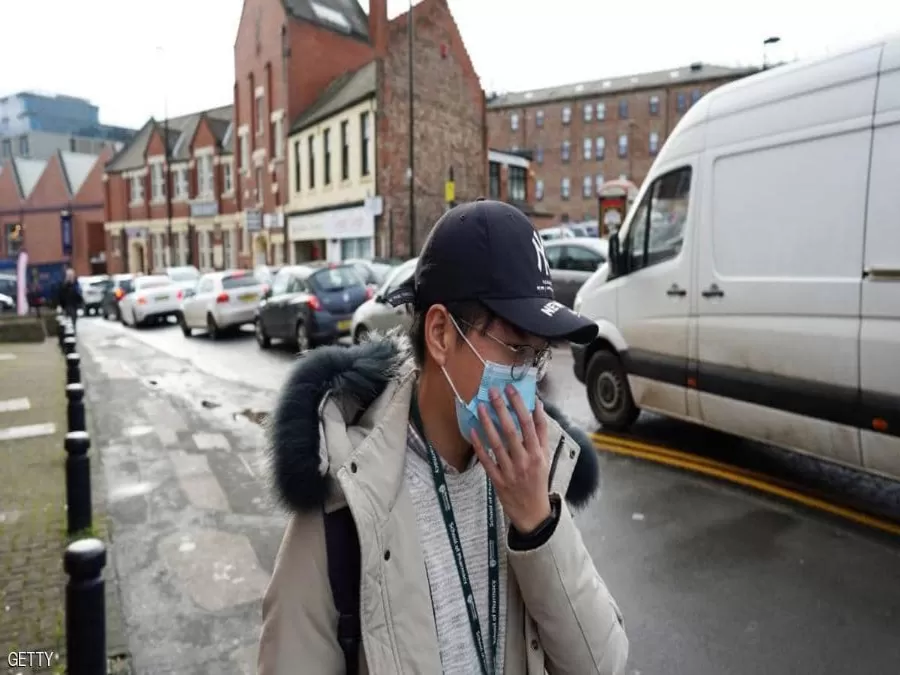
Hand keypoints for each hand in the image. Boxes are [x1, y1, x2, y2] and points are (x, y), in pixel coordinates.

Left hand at [471, 384, 551, 533]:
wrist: (532, 511)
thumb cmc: (539, 479)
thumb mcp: (545, 456)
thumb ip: (542, 432)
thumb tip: (537, 406)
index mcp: (538, 453)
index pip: (528, 424)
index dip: (519, 405)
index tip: (510, 389)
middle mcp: (524, 460)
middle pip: (511, 430)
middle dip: (501, 409)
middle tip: (492, 392)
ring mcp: (510, 471)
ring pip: (496, 443)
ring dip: (487, 424)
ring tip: (480, 407)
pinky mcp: (497, 480)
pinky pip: (486, 460)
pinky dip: (479, 446)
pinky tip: (472, 431)